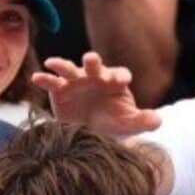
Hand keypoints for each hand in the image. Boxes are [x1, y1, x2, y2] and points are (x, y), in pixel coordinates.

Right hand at [31, 52, 162, 136]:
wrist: (91, 135)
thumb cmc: (114, 125)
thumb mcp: (130, 125)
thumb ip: (144, 121)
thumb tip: (158, 119)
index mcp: (116, 82)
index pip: (120, 74)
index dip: (119, 75)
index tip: (118, 81)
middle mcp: (95, 77)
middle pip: (95, 65)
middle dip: (93, 62)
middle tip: (91, 59)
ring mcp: (76, 81)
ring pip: (69, 68)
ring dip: (63, 64)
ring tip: (53, 63)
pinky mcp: (59, 90)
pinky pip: (51, 82)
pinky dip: (44, 78)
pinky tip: (36, 78)